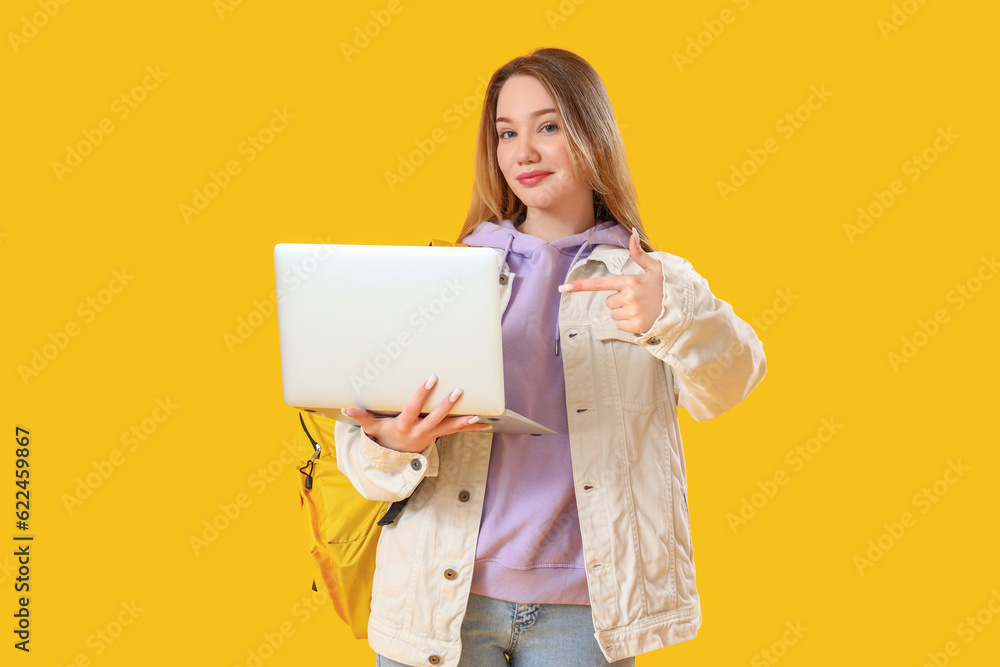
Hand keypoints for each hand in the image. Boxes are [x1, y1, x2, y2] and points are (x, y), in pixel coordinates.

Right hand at [342, 375, 491, 453]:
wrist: (395, 457)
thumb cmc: (385, 436)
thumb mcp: (373, 428)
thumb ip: (362, 417)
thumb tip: (347, 407)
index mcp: (405, 426)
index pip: (414, 408)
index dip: (422, 395)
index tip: (430, 379)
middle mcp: (420, 432)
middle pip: (436, 419)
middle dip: (447, 406)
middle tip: (458, 392)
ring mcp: (432, 435)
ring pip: (451, 428)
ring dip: (466, 421)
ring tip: (481, 416)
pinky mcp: (440, 435)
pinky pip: (457, 431)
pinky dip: (472, 427)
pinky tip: (487, 424)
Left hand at [557, 228, 663, 333]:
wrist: (682, 309)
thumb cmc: (665, 287)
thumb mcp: (655, 269)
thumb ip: (639, 254)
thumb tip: (632, 235)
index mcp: (630, 281)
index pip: (601, 283)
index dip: (581, 286)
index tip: (564, 288)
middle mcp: (629, 296)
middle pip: (608, 302)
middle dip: (619, 302)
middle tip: (637, 300)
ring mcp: (632, 311)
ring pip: (613, 314)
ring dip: (623, 313)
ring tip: (640, 309)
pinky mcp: (636, 325)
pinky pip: (620, 325)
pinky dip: (629, 324)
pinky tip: (641, 318)